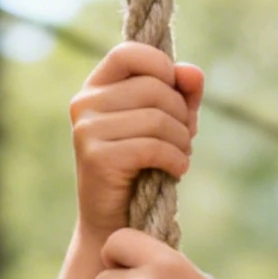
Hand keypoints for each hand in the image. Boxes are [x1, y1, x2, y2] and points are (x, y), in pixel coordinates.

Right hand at [69, 42, 203, 240]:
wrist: (115, 225)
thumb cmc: (142, 168)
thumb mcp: (165, 123)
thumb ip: (181, 93)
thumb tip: (193, 72)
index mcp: (95, 87)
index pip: (130, 52)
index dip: (162, 67)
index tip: (176, 95)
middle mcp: (84, 104)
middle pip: (153, 87)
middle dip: (181, 114)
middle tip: (186, 138)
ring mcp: (87, 130)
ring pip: (157, 118)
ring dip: (182, 140)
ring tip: (181, 155)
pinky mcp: (97, 158)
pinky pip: (152, 146)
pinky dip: (176, 158)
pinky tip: (178, 170)